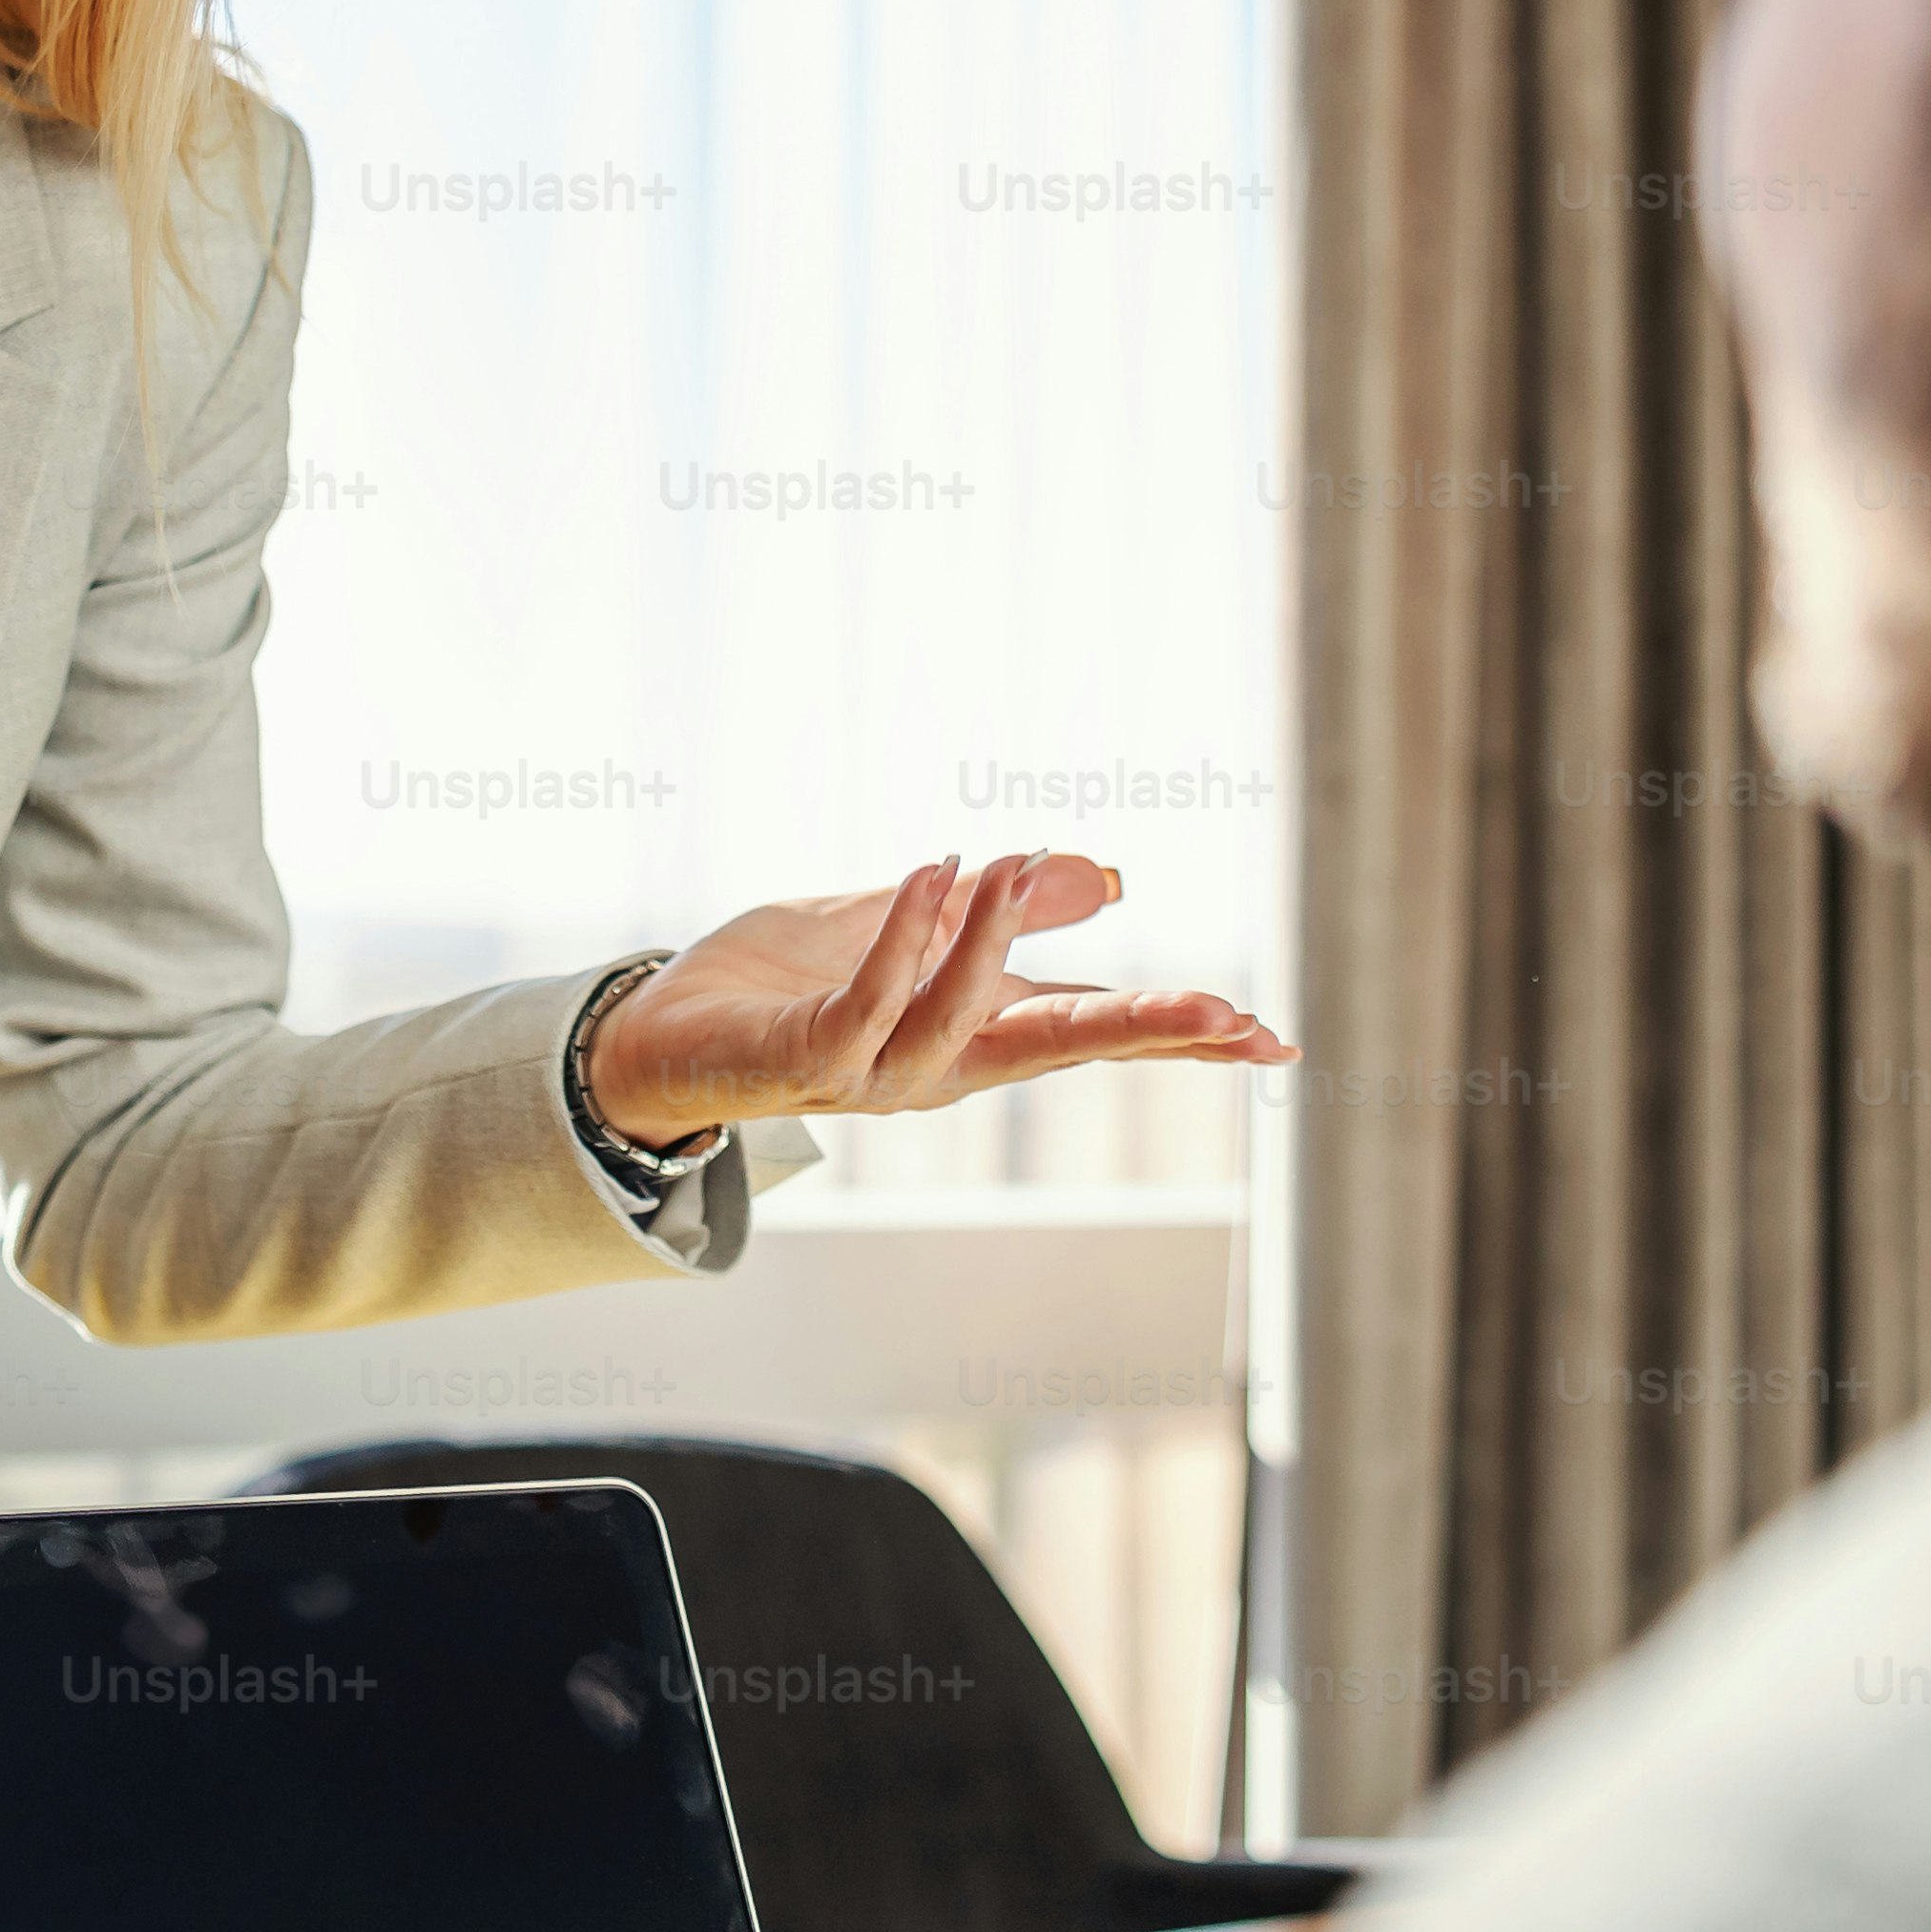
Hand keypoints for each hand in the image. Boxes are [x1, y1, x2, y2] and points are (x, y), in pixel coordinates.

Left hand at [579, 852, 1295, 1151]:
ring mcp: (877, 1071)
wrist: (660, 1033)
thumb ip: (999, 909)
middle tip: (1230, 1016)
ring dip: (995, 937)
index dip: (1179, 1032)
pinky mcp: (812, 1057)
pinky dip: (908, 933)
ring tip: (1017, 860)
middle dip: (1146, 1030)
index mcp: (974, 1036)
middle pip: (1062, 1047)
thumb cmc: (783, 984)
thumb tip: (1106, 879)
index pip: (1095, 1030)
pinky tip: (939, 871)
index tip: (1270, 1036)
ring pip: (960, 1015)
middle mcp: (941, 1067)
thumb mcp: (904, 923)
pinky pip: (872, 996)